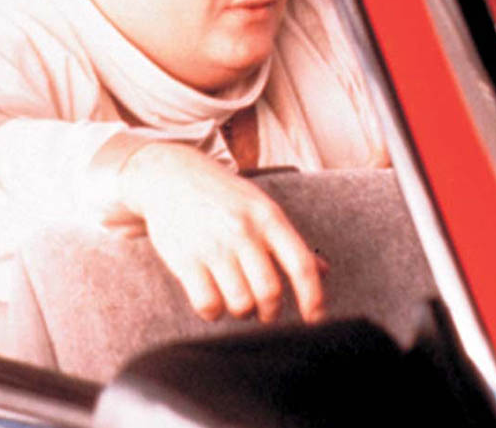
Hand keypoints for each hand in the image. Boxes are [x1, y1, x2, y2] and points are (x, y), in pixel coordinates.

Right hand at [117, 142, 323, 322]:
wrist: (172, 176)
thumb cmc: (224, 196)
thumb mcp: (262, 208)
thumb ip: (289, 241)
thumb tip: (323, 271)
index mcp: (269, 217)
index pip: (301, 265)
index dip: (313, 298)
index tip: (316, 319)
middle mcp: (244, 231)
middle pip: (270, 292)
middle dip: (272, 313)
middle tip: (266, 312)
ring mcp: (213, 246)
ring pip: (240, 303)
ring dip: (244, 313)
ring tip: (239, 302)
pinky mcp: (185, 259)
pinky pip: (208, 304)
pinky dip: (214, 313)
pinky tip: (215, 301)